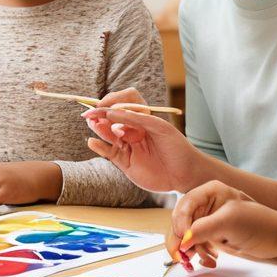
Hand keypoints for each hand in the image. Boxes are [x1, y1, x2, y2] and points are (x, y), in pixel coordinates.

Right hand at [84, 104, 199, 193]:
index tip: (104, 104)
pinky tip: (93, 142)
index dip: (112, 101)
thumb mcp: (159, 127)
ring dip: (99, 128)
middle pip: (111, 118)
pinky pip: (108, 152)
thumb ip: (136, 119)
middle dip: (100, 114)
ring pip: (107, 134)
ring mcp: (127, 145)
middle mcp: (132, 130)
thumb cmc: (176, 147)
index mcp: (142, 118)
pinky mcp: (124, 162)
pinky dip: (99, 147)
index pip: (123, 104)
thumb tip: (111, 112)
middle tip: (91, 114)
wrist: (185, 174)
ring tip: (93, 123)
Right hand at [181, 198, 276, 264]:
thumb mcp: (230, 222)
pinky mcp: (212, 236)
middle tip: (184, 257)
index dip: (181, 224)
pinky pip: (195, 245)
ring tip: (205, 260)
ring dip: (190, 250)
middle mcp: (206, 204)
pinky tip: (210, 261)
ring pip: (185, 235)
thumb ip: (203, 228)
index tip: (185, 243)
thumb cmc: (261, 225)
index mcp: (210, 191)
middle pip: (180, 221)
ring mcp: (208, 221)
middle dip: (181, 240)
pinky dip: (198, 255)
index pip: (184, 206)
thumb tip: (182, 241)